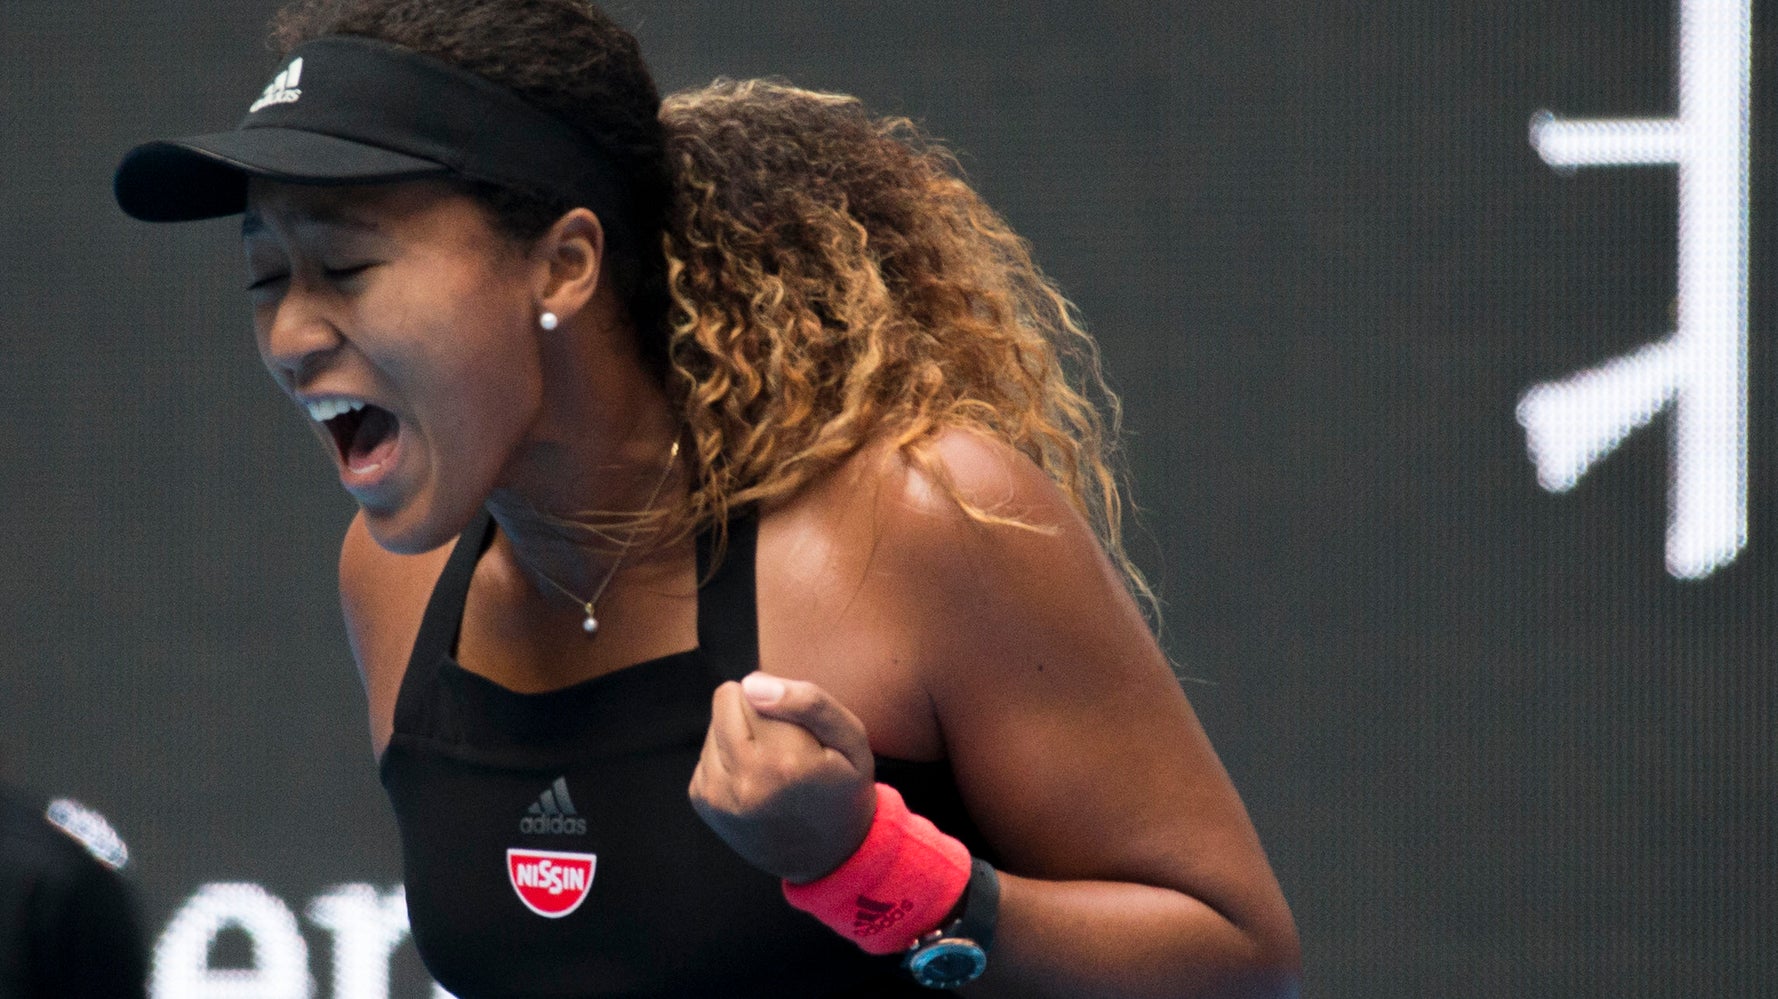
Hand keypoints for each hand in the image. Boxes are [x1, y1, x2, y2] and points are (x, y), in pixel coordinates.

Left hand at [689, 672, 877, 883]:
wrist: (828, 856)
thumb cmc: (843, 789)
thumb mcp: (850, 738)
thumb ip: (809, 702)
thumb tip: (751, 683)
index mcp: (783, 764)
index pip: (752, 689)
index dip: (779, 700)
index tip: (801, 730)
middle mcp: (743, 782)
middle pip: (726, 702)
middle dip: (754, 710)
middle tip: (786, 744)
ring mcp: (718, 796)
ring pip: (714, 725)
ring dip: (740, 735)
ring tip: (772, 765)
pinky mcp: (703, 801)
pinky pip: (706, 750)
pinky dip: (728, 756)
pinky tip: (755, 778)